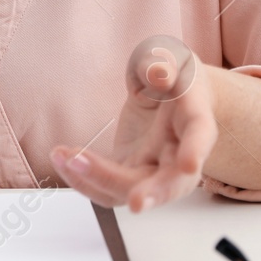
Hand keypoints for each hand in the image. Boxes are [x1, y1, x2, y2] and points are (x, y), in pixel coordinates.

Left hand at [49, 36, 217, 212]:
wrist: (173, 91)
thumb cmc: (176, 74)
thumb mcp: (171, 57)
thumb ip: (163, 63)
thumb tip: (157, 73)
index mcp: (194, 119)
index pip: (200, 136)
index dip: (196, 150)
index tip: (190, 163)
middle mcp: (178, 153)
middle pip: (170, 182)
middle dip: (153, 194)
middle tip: (135, 202)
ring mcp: (152, 167)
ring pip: (130, 190)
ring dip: (96, 181)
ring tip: (64, 156)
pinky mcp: (128, 170)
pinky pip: (105, 186)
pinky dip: (81, 177)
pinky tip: (61, 157)